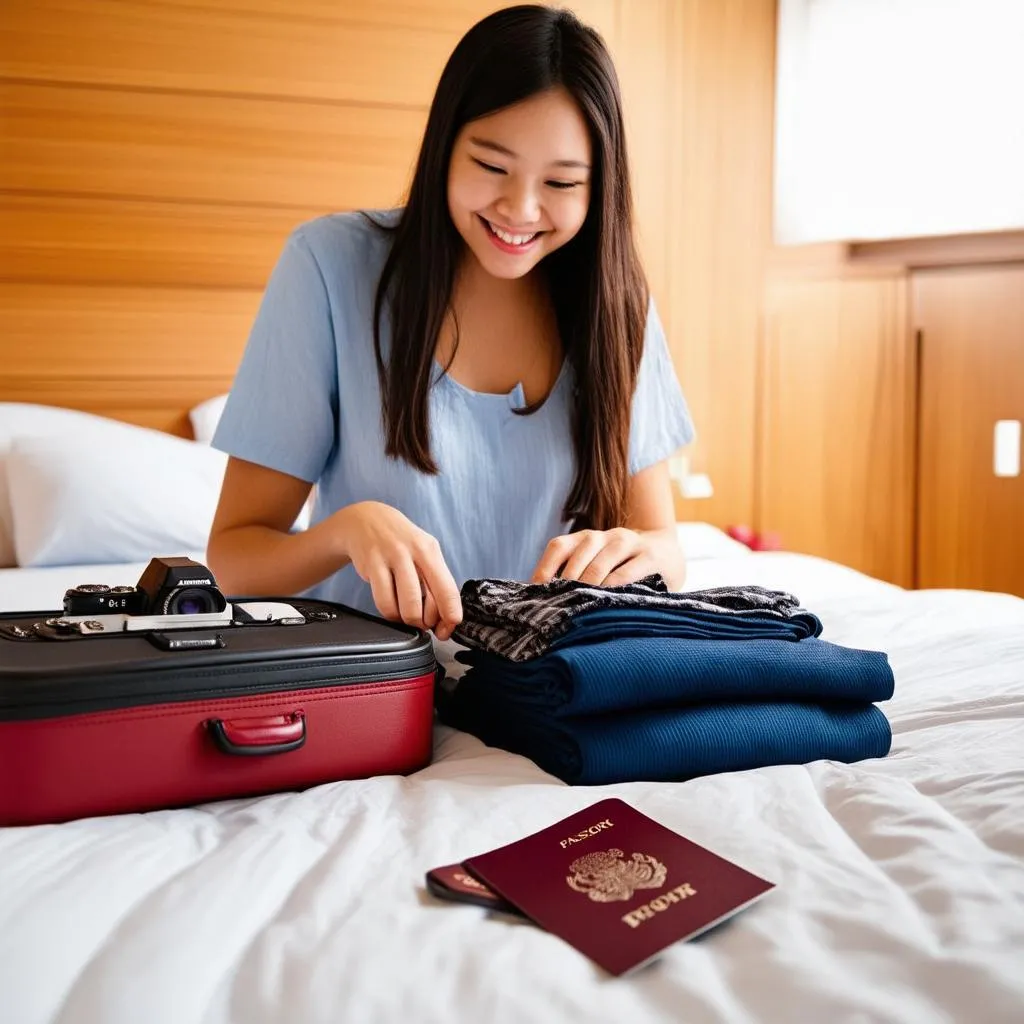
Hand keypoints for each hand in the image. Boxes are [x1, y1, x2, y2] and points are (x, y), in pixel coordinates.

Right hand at [331, 501, 461, 639]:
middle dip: (427, 622)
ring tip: (407, 617)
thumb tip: (445, 618)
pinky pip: (384, 602)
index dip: (450, 616)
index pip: (448, 589)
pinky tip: (392, 609)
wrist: (365, 521)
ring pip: (406, 606)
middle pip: (429, 602)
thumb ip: (435, 580)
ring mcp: (392, 557)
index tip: (447, 629)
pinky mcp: (372, 565)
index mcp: (431, 551)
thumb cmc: (401, 543)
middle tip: (424, 624)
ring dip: (408, 621)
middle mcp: (413, 552)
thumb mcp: (423, 552)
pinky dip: (390, 614)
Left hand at [531, 527, 685, 589]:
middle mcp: (604, 536)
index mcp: (586, 538)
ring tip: (579, 603)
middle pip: (579, 553)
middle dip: (566, 579)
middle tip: (557, 603)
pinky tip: (605, 600)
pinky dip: (614, 586)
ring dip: (588, 582)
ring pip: (602, 560)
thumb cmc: (622, 568)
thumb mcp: (598, 566)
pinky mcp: (649, 555)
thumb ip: (574, 578)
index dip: (544, 568)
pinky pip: (627, 571)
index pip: (558, 547)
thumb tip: (541, 602)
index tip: (535, 592)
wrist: (668, 555)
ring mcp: (628, 542)